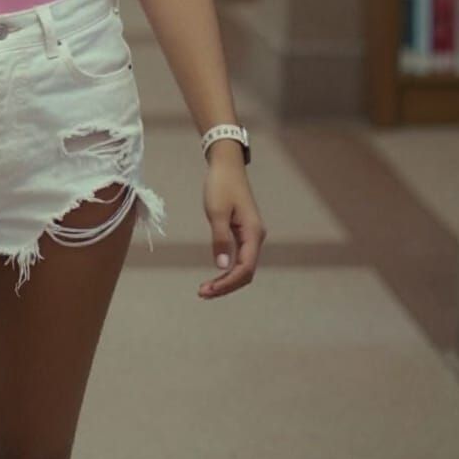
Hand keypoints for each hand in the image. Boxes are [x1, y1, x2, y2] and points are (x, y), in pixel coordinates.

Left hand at [198, 155, 265, 300]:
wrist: (226, 165)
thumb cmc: (221, 185)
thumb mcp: (217, 212)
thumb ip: (220, 239)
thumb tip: (222, 265)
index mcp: (253, 233)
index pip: (245, 267)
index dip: (228, 282)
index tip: (209, 290)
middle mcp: (255, 237)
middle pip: (245, 272)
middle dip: (226, 285)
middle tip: (203, 293)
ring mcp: (250, 235)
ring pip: (243, 266)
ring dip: (226, 280)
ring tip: (206, 289)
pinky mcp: (243, 232)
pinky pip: (239, 257)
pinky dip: (228, 269)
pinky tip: (216, 275)